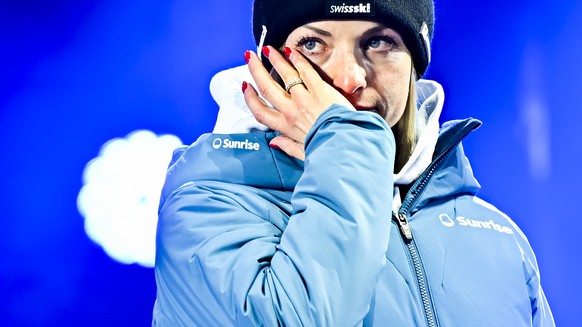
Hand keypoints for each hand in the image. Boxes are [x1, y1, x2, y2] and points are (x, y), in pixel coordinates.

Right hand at [242, 46, 354, 160]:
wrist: (346, 145)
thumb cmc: (327, 150)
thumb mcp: (304, 153)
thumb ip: (288, 146)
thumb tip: (274, 142)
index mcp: (286, 127)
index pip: (260, 112)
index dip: (250, 98)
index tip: (246, 87)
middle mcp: (291, 111)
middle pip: (267, 88)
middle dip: (255, 71)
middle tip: (249, 57)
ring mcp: (305, 99)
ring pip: (284, 76)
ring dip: (274, 60)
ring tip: (268, 50)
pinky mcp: (321, 90)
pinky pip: (305, 71)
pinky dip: (297, 59)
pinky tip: (291, 51)